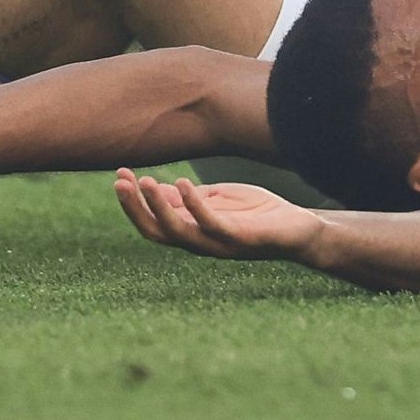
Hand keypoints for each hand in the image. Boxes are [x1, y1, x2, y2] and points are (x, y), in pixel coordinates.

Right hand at [113, 169, 325, 263]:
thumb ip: (189, 198)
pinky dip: (194, 205)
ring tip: (145, 182)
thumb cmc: (259, 214)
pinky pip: (211, 224)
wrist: (301, 229)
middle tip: (118, 182)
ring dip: (158, 208)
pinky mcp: (240, 239)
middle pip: (156, 232)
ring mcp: (219, 244)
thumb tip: (156, 189)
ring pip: (178, 232)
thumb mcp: (218, 200)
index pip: (153, 222)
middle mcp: (200, 243)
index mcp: (193, 233)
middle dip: (135, 208)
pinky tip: (183, 183)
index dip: (133, 203)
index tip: (119, 175)